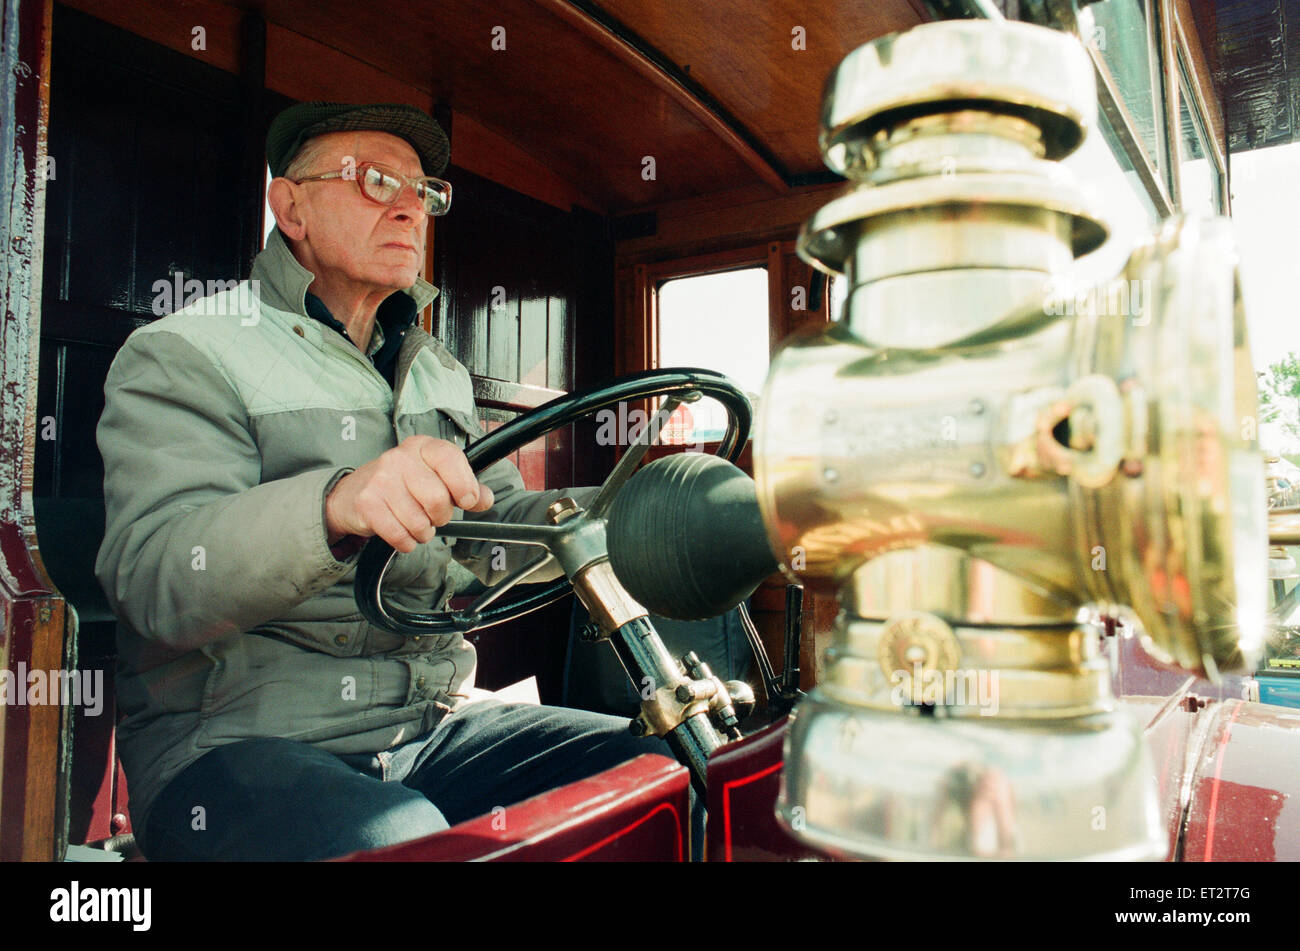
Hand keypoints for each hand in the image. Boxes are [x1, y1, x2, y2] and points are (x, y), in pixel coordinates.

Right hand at [325, 435, 494, 552]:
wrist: (352, 494)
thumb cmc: (402, 485)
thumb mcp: (435, 477)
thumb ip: (465, 487)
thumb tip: (486, 498)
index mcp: (422, 447)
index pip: (450, 458)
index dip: (464, 484)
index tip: (467, 500)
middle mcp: (400, 458)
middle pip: (438, 499)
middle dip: (441, 516)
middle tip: (432, 514)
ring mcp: (381, 480)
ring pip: (419, 523)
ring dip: (423, 532)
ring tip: (414, 522)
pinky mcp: (367, 504)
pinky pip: (400, 536)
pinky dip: (407, 542)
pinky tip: (401, 531)